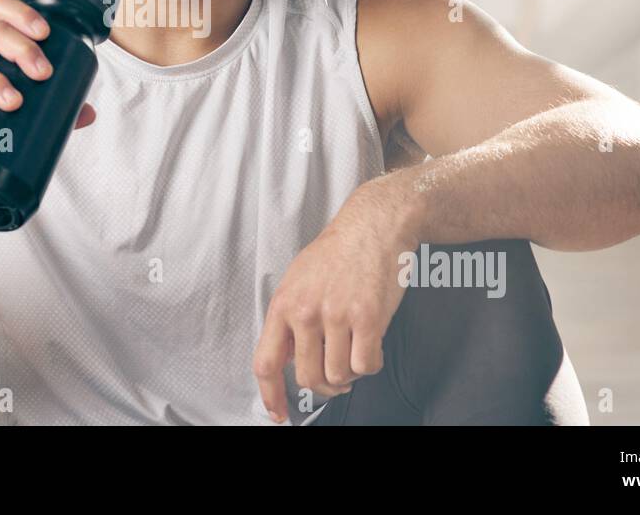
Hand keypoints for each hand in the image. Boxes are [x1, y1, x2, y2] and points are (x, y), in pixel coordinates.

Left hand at [252, 180, 420, 422]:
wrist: (373, 226)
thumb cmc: (337, 253)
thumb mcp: (298, 280)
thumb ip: (290, 319)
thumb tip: (287, 358)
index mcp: (284, 304)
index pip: (266, 363)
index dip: (271, 395)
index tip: (279, 413)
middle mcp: (306, 312)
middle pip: (308, 378)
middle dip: (324, 385)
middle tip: (336, 375)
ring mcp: (337, 315)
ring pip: (339, 376)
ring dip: (349, 373)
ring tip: (354, 351)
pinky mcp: (368, 318)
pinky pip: (366, 365)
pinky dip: (370, 364)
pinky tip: (371, 345)